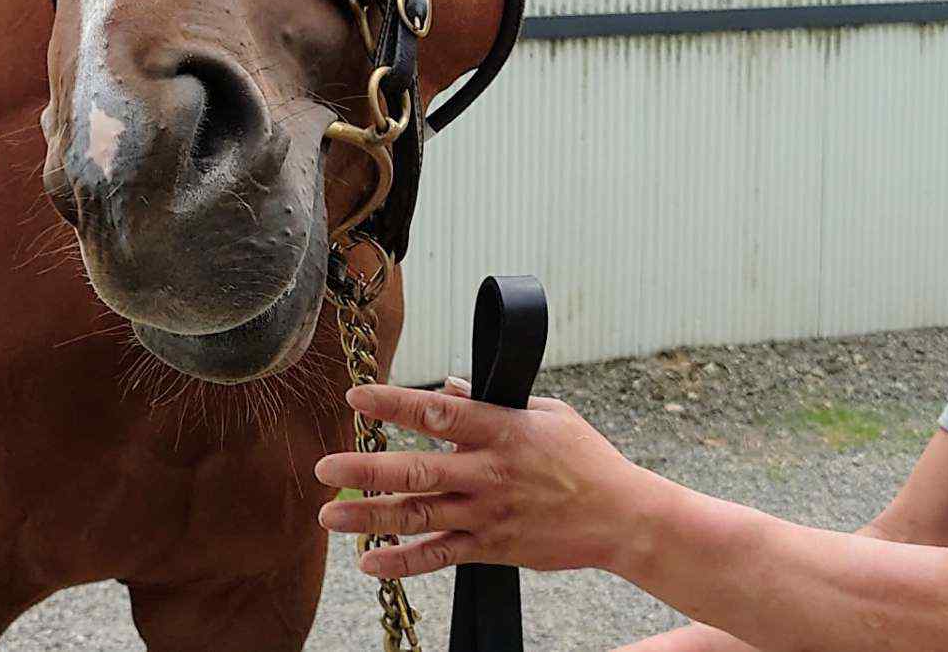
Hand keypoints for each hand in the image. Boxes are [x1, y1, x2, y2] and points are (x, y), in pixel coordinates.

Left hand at [313, 382, 648, 579]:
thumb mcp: (544, 412)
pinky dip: (404, 562)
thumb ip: (490, 399)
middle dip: (367, 470)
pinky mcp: (491, 547)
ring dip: (370, 518)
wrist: (623, 519)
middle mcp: (488, 473)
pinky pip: (440, 557)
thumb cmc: (584, 457)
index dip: (395, 403)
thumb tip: (448, 384)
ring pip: (420, 517)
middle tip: (323, 468)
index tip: (357, 396)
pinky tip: (370, 563)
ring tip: (329, 516)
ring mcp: (488, 515)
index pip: (439, 412)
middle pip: (419, 471)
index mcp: (501, 430)